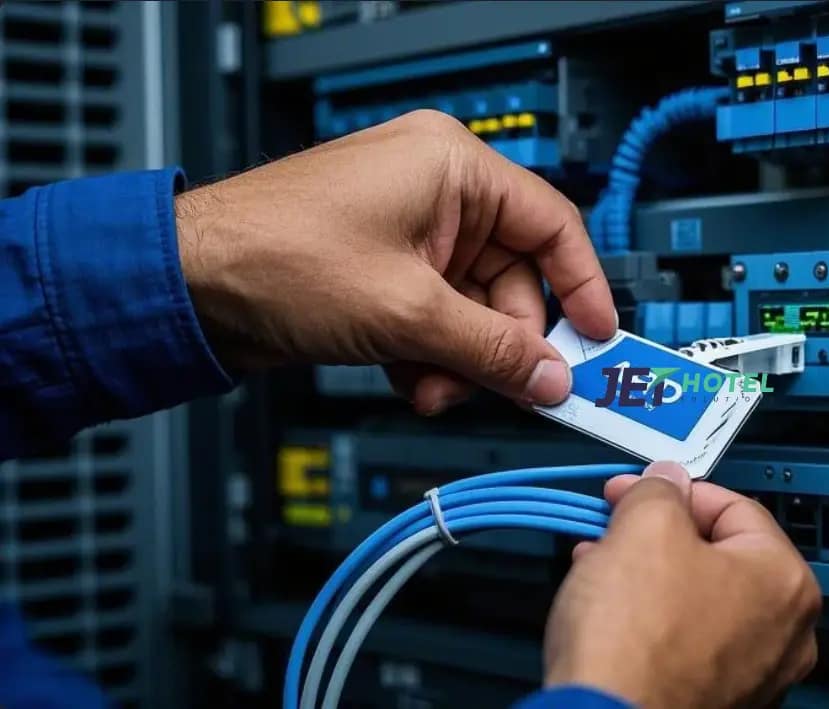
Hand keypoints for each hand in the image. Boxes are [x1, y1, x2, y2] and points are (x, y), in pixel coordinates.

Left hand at [173, 110, 615, 411]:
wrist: (184, 287)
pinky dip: (430, 356)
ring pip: (473, 309)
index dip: (582, 287)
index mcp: (452, 167)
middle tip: (514, 388)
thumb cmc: (274, 256)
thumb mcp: (408, 313)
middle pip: (513, 279)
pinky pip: (436, 318)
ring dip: (462, 359)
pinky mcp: (382, 269)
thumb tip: (551, 376)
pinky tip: (409, 381)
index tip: (599, 339)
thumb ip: (493, 349)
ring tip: (433, 387)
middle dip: (505, 343)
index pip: (552, 225)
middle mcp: (435, 191)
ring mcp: (407, 232)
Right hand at [544, 462, 821, 707]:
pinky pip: (689, 646)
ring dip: (650, 579)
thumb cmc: (635, 642)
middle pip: (717, 556)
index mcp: (786, 582)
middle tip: (612, 529)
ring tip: (600, 573)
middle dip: (656, 537)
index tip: (630, 489)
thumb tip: (667, 481)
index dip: (671, 490)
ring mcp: (757, 678)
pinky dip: (655, 625)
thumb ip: (661, 491)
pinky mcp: (719, 705)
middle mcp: (787, 635)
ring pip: (700, 601)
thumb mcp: (643, 527)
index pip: (732, 506)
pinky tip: (613, 620)